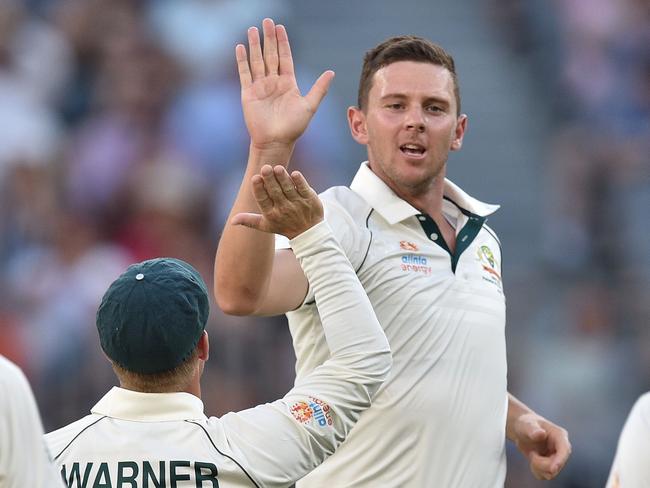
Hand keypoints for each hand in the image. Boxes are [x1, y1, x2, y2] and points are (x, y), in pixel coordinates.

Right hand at [231, 165, 323, 238]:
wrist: (309, 233)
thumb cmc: (284, 226)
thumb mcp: (266, 226)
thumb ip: (249, 220)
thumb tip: (232, 221)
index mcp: (271, 214)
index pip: (263, 200)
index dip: (259, 189)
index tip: (255, 178)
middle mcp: (284, 209)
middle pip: (275, 192)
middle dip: (270, 180)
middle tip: (265, 167)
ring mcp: (298, 204)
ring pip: (289, 189)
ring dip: (283, 178)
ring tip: (278, 168)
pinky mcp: (310, 200)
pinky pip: (304, 189)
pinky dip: (300, 182)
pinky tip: (295, 174)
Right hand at [236, 18, 334, 150]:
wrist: (275, 142)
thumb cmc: (293, 128)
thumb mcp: (309, 106)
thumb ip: (319, 88)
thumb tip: (331, 72)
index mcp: (288, 83)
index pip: (285, 57)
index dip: (283, 43)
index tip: (281, 27)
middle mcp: (273, 82)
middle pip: (270, 55)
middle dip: (268, 38)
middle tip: (267, 21)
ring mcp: (260, 87)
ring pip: (257, 61)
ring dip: (255, 45)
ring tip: (252, 29)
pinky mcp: (248, 94)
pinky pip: (245, 73)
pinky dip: (242, 60)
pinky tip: (241, 47)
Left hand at [511, 412, 571, 479]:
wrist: (522, 431)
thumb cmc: (525, 424)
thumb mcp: (526, 425)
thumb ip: (533, 429)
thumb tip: (541, 433)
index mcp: (560, 435)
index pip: (564, 450)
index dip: (560, 460)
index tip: (552, 469)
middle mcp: (561, 448)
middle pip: (557, 465)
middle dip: (542, 463)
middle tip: (532, 453)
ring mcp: (557, 457)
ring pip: (551, 473)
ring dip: (538, 467)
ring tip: (532, 454)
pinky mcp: (551, 465)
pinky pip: (545, 475)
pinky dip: (536, 470)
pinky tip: (533, 459)